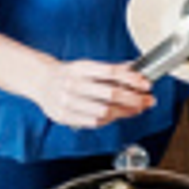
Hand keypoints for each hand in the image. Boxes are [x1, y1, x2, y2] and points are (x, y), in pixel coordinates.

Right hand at [30, 54, 158, 129]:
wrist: (41, 81)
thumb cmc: (68, 74)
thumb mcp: (87, 66)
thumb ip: (110, 70)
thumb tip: (136, 70)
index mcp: (80, 68)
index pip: (110, 72)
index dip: (131, 79)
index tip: (146, 84)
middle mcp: (72, 83)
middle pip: (110, 93)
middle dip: (134, 98)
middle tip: (147, 100)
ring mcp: (67, 101)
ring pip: (104, 111)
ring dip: (125, 112)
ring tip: (137, 109)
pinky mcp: (64, 116)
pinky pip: (93, 122)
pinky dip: (109, 120)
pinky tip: (117, 116)